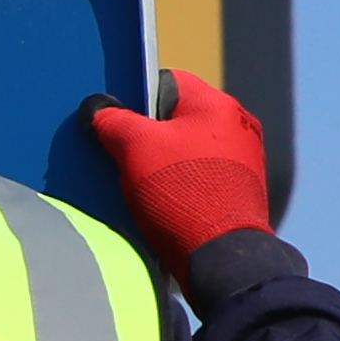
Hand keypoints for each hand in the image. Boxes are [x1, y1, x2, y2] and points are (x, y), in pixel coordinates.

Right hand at [76, 77, 279, 293]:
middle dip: (145, 137)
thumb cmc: (183, 195)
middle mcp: (237, 127)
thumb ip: (112, 121)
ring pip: (186, 150)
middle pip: (175, 119)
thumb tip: (97, 109)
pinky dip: (178, 187)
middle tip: (122, 157)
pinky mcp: (239, 192)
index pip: (165, 82)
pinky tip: (162, 206)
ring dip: (161, 165)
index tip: (115, 122)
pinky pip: (198, 178)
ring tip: (141, 187)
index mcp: (216, 104)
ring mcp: (242, 161)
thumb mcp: (134, 149)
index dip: (133, 99)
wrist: (221, 258)